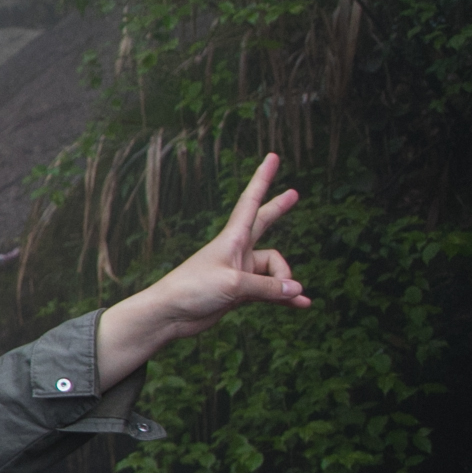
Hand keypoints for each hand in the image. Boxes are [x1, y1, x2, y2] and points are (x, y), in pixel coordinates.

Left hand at [97, 154, 310, 379]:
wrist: (169, 315)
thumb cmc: (193, 291)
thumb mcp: (234, 285)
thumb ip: (268, 287)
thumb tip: (297, 290)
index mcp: (232, 238)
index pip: (251, 201)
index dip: (263, 179)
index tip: (272, 157)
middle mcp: (237, 251)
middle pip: (264, 223)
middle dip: (279, 208)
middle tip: (294, 193)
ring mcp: (239, 271)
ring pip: (274, 271)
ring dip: (285, 284)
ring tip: (291, 297)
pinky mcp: (239, 292)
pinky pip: (270, 292)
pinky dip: (285, 298)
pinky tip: (302, 304)